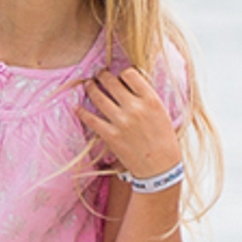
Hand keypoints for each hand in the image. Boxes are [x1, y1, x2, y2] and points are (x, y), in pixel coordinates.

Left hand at [75, 66, 181, 182]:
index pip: (130, 74)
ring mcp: (122, 122)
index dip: (122, 73)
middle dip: (103, 75)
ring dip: (91, 88)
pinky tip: (78, 107)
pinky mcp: (111, 136)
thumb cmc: (164, 139)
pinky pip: (91, 119)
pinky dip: (82, 111)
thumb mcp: (161, 112)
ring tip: (88, 84)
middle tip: (99, 74)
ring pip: (99, 97)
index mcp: (151, 99)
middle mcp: (135, 108)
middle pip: (112, 82)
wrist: (160, 168)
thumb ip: (146, 96)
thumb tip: (128, 82)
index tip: (119, 76)